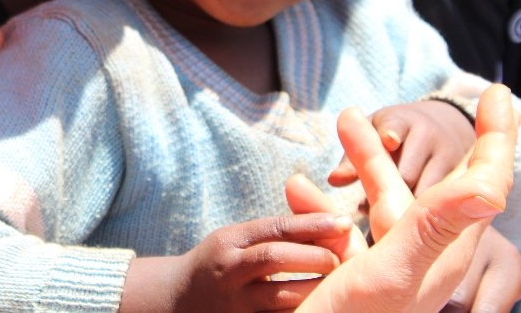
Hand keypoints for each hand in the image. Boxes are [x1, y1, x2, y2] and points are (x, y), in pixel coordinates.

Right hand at [120, 213, 353, 311]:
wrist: (175, 300)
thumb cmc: (220, 264)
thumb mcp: (237, 239)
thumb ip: (274, 231)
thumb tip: (325, 217)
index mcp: (230, 241)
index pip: (275, 228)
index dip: (312, 223)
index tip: (345, 222)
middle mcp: (229, 269)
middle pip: (275, 258)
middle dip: (314, 256)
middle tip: (342, 259)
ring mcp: (233, 302)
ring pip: (279, 297)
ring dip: (314, 291)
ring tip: (339, 287)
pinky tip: (321, 308)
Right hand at [295, 83, 517, 312]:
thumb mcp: (395, 271)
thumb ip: (439, 224)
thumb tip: (492, 186)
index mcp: (443, 253)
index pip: (484, 184)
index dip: (496, 138)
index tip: (500, 94)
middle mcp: (424, 257)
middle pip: (437, 185)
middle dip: (424, 136)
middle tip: (432, 100)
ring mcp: (391, 266)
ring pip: (386, 198)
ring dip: (366, 159)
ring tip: (344, 121)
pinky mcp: (359, 277)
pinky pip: (349, 227)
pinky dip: (328, 201)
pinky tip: (301, 185)